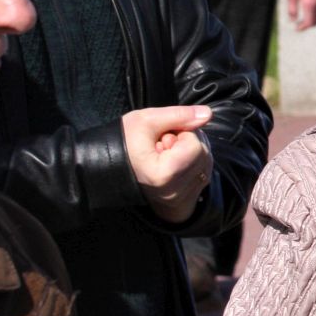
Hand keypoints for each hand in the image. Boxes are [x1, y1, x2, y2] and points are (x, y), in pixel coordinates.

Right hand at [122, 105, 213, 223]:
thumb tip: (208, 114)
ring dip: (192, 152)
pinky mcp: (182, 202)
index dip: (182, 132)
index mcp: (163, 175)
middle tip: (164, 141)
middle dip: (189, 141)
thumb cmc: (123, 142)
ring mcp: (178, 198)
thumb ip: (179, 115)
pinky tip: (173, 161)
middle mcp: (173, 191)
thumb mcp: (146, 120)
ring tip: (167, 151)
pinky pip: (202, 176)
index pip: (195, 145)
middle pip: (204, 155)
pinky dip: (193, 164)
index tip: (163, 134)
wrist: (107, 168)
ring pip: (206, 165)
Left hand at [286, 0, 315, 29]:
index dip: (303, 27)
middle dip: (308, 25)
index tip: (297, 28)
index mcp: (309, 3)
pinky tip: (312, 10)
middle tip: (300, 24)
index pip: (309, 22)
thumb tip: (293, 20)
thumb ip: (292, 9)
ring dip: (314, 19)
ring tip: (306, 18)